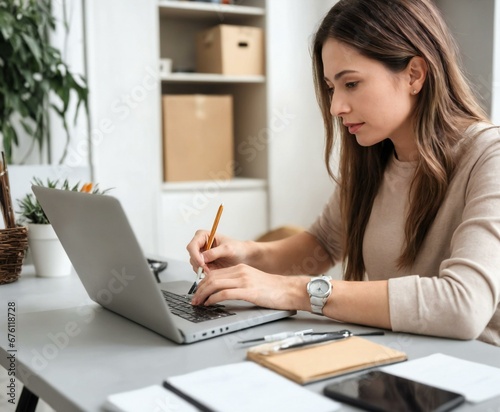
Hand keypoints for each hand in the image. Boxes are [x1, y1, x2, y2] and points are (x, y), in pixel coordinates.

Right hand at [186, 230, 252, 272]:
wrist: (243, 256)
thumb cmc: (237, 248)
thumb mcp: (228, 249)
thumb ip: (214, 252)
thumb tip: (203, 257)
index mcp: (204, 236)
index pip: (192, 246)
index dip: (195, 255)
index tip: (202, 263)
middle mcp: (200, 245)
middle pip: (192, 256)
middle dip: (199, 264)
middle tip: (209, 269)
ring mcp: (201, 255)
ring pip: (194, 264)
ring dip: (202, 269)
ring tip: (214, 270)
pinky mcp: (204, 263)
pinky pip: (199, 270)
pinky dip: (205, 272)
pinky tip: (214, 271)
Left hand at [190, 263, 309, 310]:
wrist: (290, 290)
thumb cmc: (273, 289)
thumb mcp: (253, 281)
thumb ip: (238, 283)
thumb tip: (222, 292)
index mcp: (240, 268)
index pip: (214, 273)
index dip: (202, 283)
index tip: (197, 292)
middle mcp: (240, 272)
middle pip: (211, 278)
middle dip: (199, 289)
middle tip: (193, 299)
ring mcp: (244, 281)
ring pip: (215, 284)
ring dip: (203, 295)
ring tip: (198, 303)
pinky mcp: (248, 291)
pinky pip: (225, 293)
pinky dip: (213, 299)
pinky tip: (209, 304)